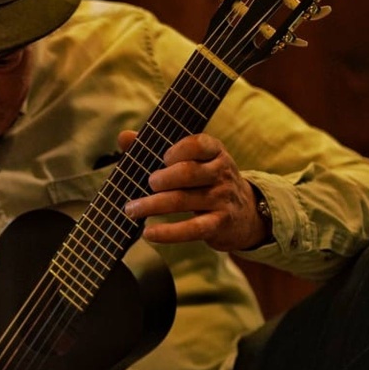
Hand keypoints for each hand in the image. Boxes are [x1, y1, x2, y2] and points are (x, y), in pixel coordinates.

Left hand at [119, 131, 267, 250]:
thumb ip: (156, 147)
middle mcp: (221, 173)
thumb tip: (124, 136)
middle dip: (162, 178)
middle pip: (188, 172)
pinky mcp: (219, 223)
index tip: (162, 159)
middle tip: (147, 184)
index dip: (176, 150)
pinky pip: (192, 228)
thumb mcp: (191, 161)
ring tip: (132, 209)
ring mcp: (222, 199)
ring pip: (184, 200)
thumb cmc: (204, 182)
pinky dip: (168, 232)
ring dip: (153, 205)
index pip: (198, 144)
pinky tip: (149, 233)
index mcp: (214, 151)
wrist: (245, 214)